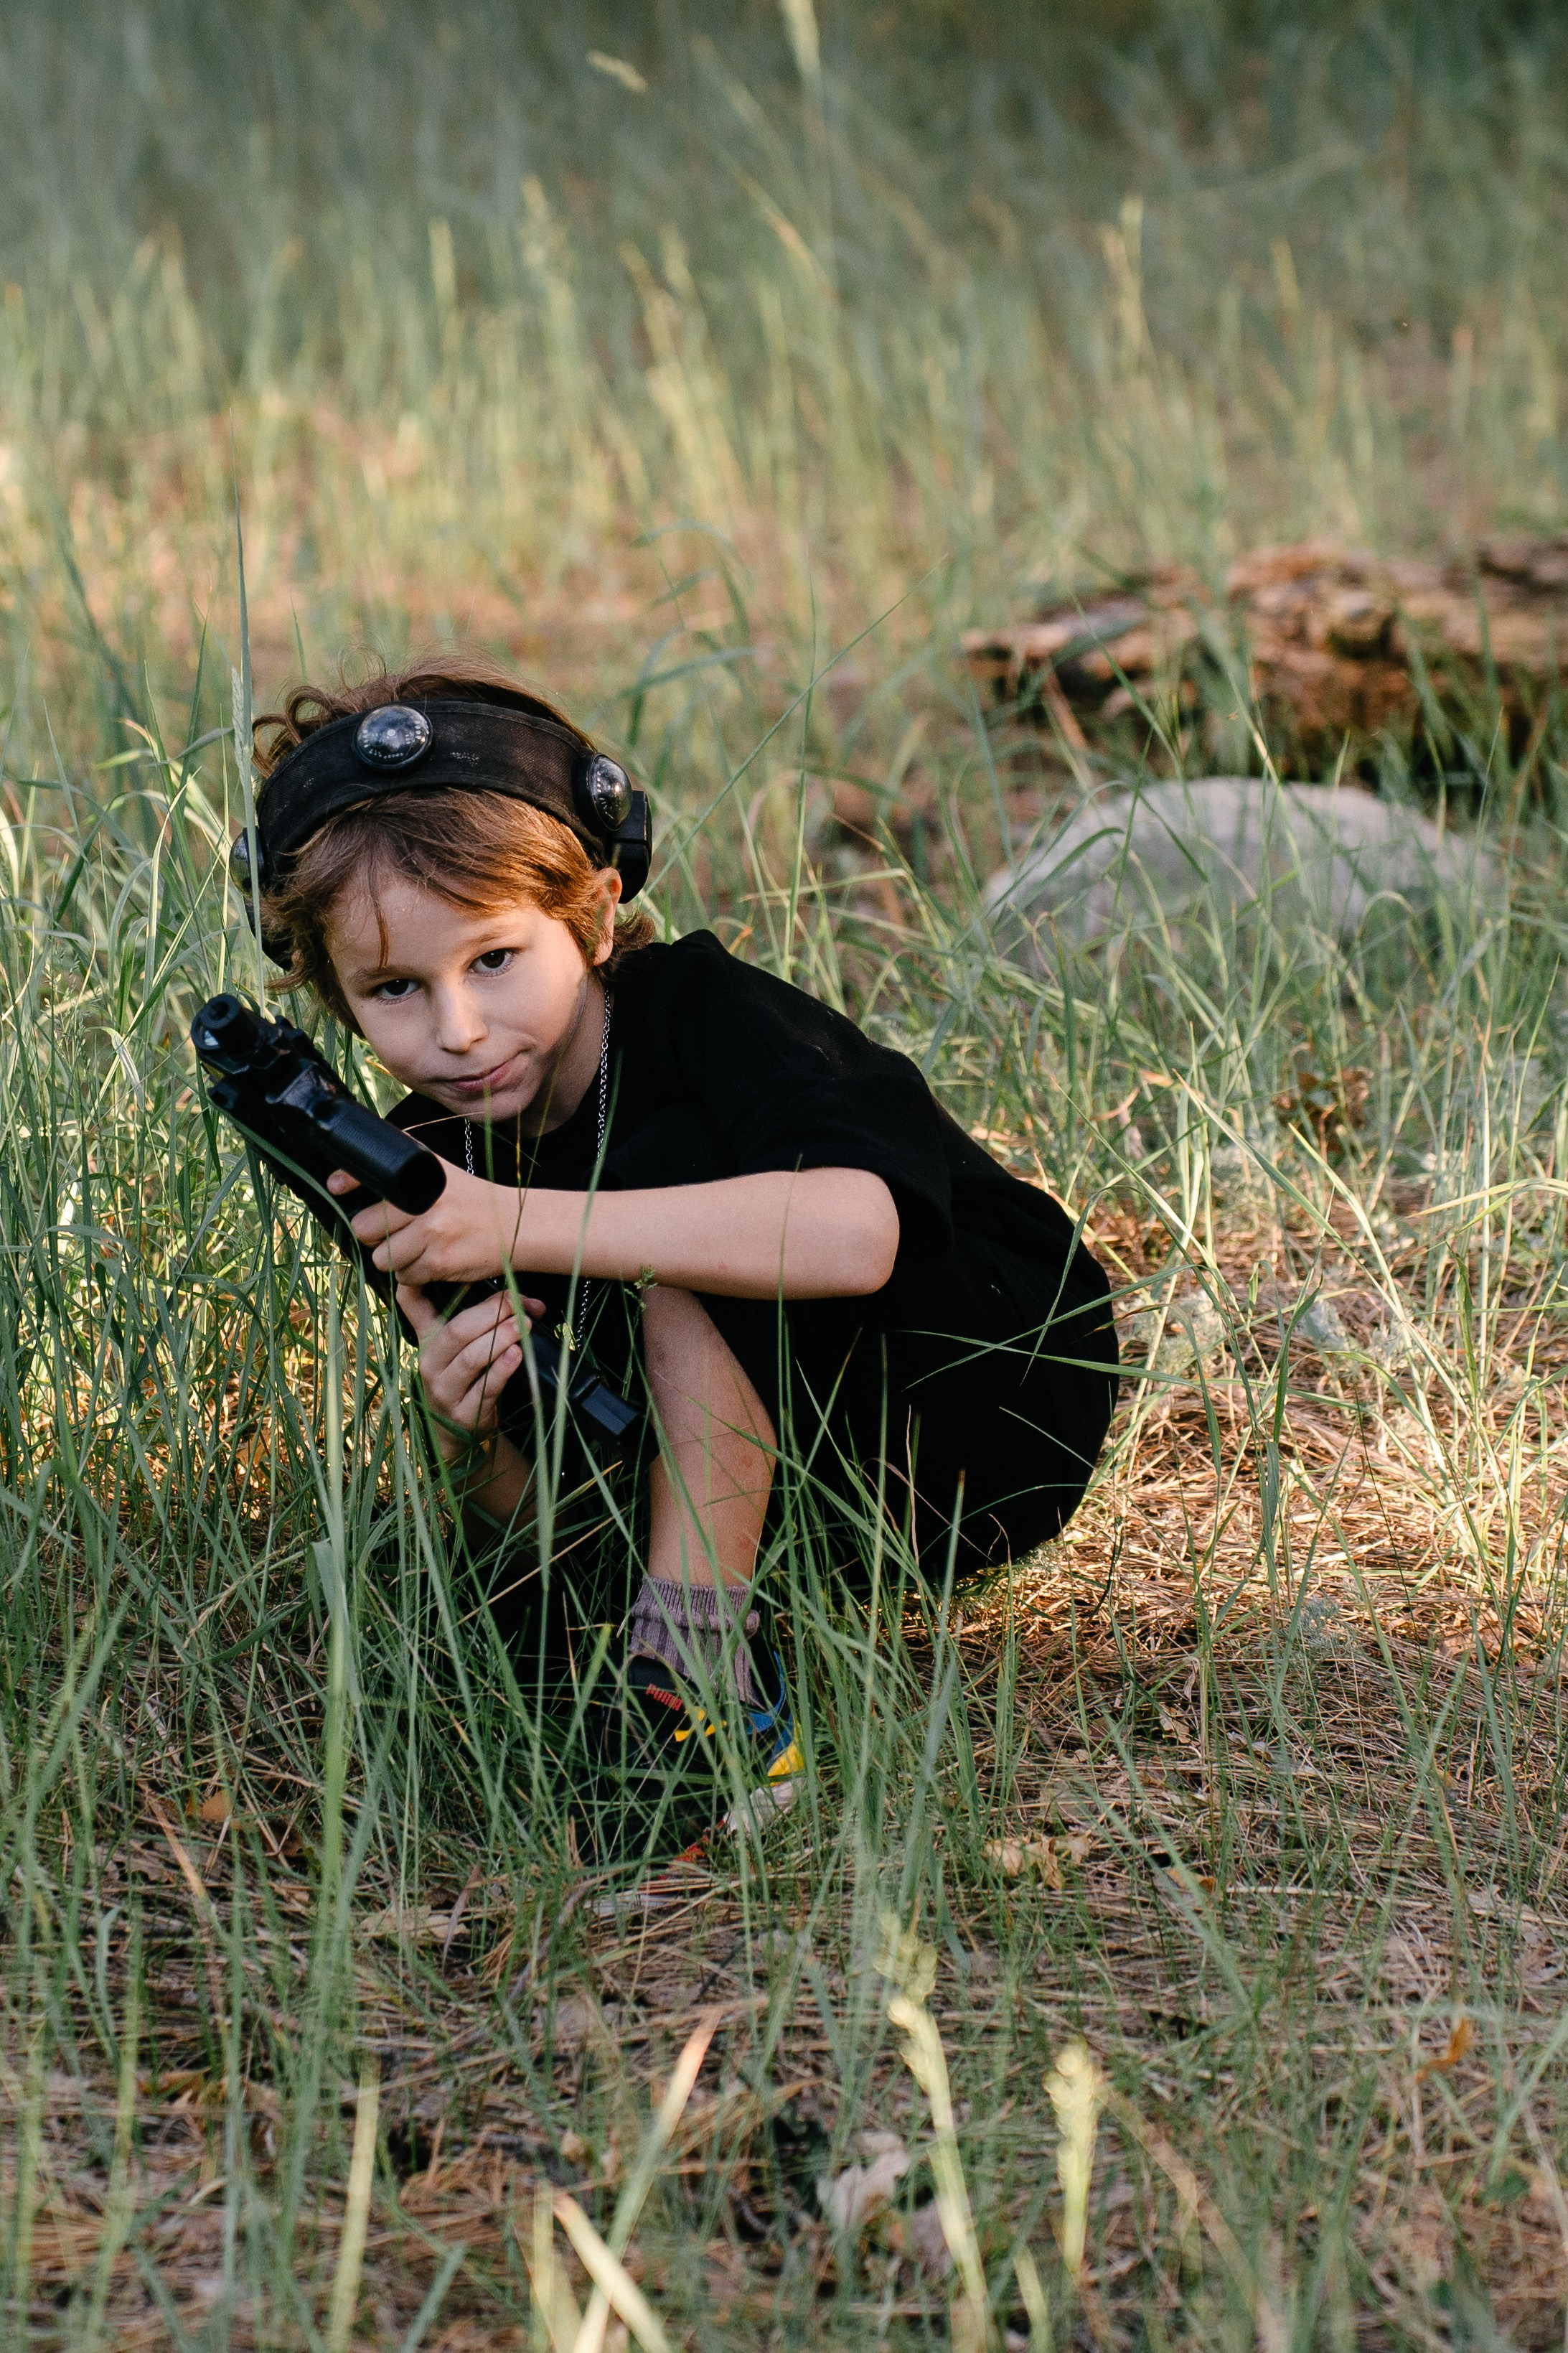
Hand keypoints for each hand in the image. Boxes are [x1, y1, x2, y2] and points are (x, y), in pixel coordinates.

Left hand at [328, 1163, 528, 1285]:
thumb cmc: (475, 1202)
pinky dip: (415, 1275)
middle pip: (365, 1228)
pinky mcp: (439, 1263)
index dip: (347, 1181)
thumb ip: (407, 1169)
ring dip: (395, 1259)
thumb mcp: (443, 1175)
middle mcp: (425, 1204)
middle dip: (374, 1235)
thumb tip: (350, 1176)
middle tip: (396, 1232)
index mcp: (424, 1179)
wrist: (517, 1226)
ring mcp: (431, 1234)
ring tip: (417, 1248)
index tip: (335, 1185)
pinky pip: (405, 1277)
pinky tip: (433, 1261)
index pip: (373, 1175)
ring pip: (382, 1258)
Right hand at [397, 1279, 545, 1465]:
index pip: (411, 1305)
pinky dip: (502, 1369)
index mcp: (428, 1340)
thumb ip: (482, 1319)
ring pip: (470, 1358)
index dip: (413, 1284)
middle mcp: (430, 1364)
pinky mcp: (464, 1415)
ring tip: (523, 1325)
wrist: (460, 1437)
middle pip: (456, 1330)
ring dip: (500, 1338)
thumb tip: (523, 1299)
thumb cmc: (467, 1382)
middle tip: (518, 1303)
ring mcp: (444, 1391)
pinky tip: (516, 1356)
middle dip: (490, 1313)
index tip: (433, 1261)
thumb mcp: (460, 1349)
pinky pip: (485, 1388)